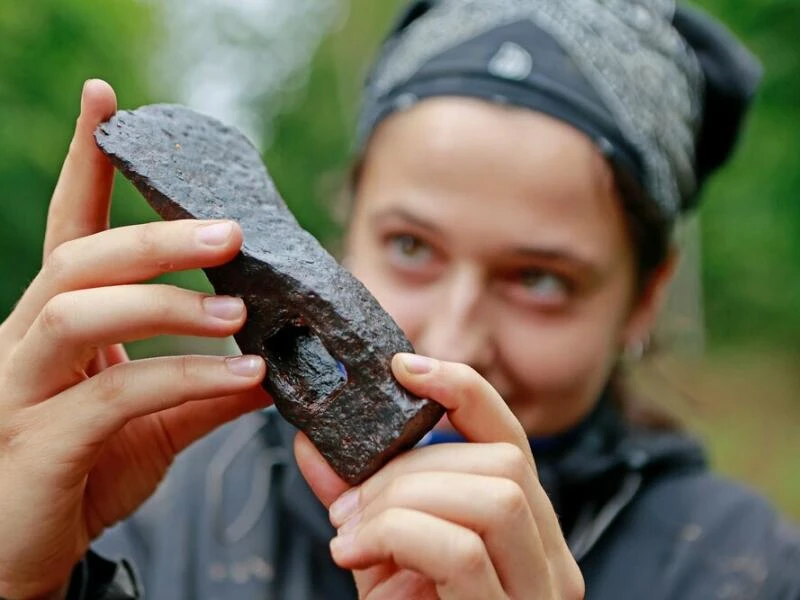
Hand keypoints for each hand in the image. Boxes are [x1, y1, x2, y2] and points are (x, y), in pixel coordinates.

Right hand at [0, 80, 269, 598]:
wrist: (25, 557)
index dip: (87, 164)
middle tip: (228, 230)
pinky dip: (185, 378)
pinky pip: (114, 394)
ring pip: (81, 313)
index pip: (70, 230)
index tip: (108, 103)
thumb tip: (271, 365)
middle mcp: (26, 343)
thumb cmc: (83, 477)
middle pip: (79, 260)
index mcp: (55, 326)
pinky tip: (244, 379)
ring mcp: (19, 390)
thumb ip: (204, 391)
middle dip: (154, 237)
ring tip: (238, 309)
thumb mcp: (154, 425)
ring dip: (168, 303)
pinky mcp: (36, 442)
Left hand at [296, 354, 584, 598]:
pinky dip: (398, 535)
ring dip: (404, 499)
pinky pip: (463, 549)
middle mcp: (552, 559)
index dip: (463, 390)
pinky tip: (355, 558)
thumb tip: (312, 441)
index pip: (512, 437)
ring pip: (494, 494)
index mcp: (527, 531)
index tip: (404, 365)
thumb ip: (358, 499)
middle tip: (349, 503)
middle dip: (410, 465)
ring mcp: (540, 595)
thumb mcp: (382, 558)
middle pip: (502, 461)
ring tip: (353, 534)